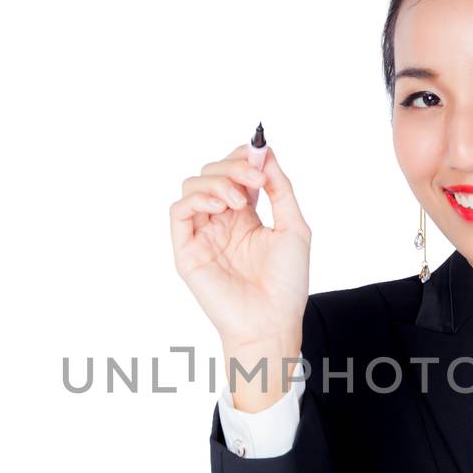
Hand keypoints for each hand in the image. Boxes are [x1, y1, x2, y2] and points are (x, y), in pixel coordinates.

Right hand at [170, 143, 310, 363]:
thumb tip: (266, 154)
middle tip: (253, 177)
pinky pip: (178, 212)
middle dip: (232, 166)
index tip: (260, 151)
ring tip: (237, 200)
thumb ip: (280, 190)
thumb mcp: (294, 227)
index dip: (243, 157)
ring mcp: (202, 235)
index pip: (234, 174)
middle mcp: (220, 222)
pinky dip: (196, 198)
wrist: (273, 321)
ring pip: (193, 186)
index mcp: (244, 217)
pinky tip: (220, 206)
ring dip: (216, 181)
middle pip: (212, 173)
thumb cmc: (287, 283)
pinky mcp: (187, 251)